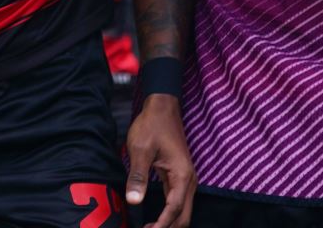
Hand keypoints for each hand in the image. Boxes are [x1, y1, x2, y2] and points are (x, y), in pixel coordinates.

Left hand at [125, 93, 194, 227]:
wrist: (163, 107)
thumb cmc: (152, 125)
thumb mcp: (140, 149)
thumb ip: (138, 176)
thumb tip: (133, 201)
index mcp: (182, 175)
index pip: (175, 209)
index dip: (162, 225)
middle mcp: (189, 180)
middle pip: (184, 216)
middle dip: (168, 227)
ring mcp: (187, 179)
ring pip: (183, 211)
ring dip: (169, 223)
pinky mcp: (181, 177)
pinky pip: (179, 202)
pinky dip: (170, 214)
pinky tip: (156, 219)